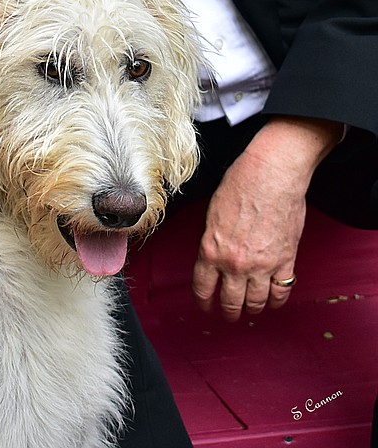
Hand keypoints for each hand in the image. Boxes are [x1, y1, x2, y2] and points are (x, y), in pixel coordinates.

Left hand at [191, 117, 340, 320]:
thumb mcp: (213, 213)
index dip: (203, 301)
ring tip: (250, 309)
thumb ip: (213, 240)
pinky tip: (273, 300)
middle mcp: (235, 263)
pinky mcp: (286, 261)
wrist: (271, 175)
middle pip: (230, 301)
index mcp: (211, 249)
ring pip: (256, 302)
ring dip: (252, 309)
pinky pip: (281, 292)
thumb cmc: (240, 184)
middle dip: (228, 311)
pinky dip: (276, 300)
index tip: (205, 305)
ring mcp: (262, 266)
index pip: (202, 287)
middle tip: (229, 314)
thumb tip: (215, 254)